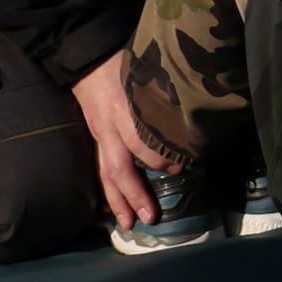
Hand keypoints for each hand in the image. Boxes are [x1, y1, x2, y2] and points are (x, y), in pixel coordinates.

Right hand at [71, 50, 168, 228]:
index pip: (141, 141)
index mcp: (124, 109)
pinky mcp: (95, 138)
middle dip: (135, 195)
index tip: (180, 167)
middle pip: (120, 169)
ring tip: (129, 223)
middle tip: (152, 217)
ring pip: (105, 174)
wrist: (86, 58)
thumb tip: (196, 108)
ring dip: (118, 201)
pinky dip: (105, 189)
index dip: (159, 159)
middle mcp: (109, 128)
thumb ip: (163, 93)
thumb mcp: (145, 73)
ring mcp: (99, 135)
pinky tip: (111, 208)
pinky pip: (98, 168)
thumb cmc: (122, 62)